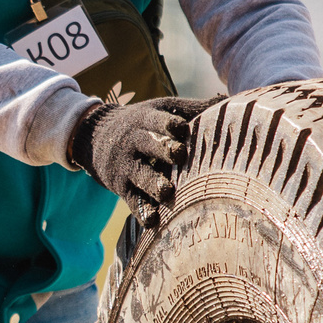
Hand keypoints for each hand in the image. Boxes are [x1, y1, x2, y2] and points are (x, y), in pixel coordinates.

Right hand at [69, 97, 214, 229]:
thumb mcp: (160, 110)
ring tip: (166, 192)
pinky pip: (132, 200)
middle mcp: (134, 141)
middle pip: (148, 144)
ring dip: (153, 183)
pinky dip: (142, 211)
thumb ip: (192, 109)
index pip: (157, 120)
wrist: (94, 136)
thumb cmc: (141, 124)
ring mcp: (126, 165)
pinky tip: (153, 221)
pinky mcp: (121, 187)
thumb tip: (228, 100)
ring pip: (140, 174)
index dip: (169, 124)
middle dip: (163, 149)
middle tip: (178, 154)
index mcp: (146, 120)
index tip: (181, 128)